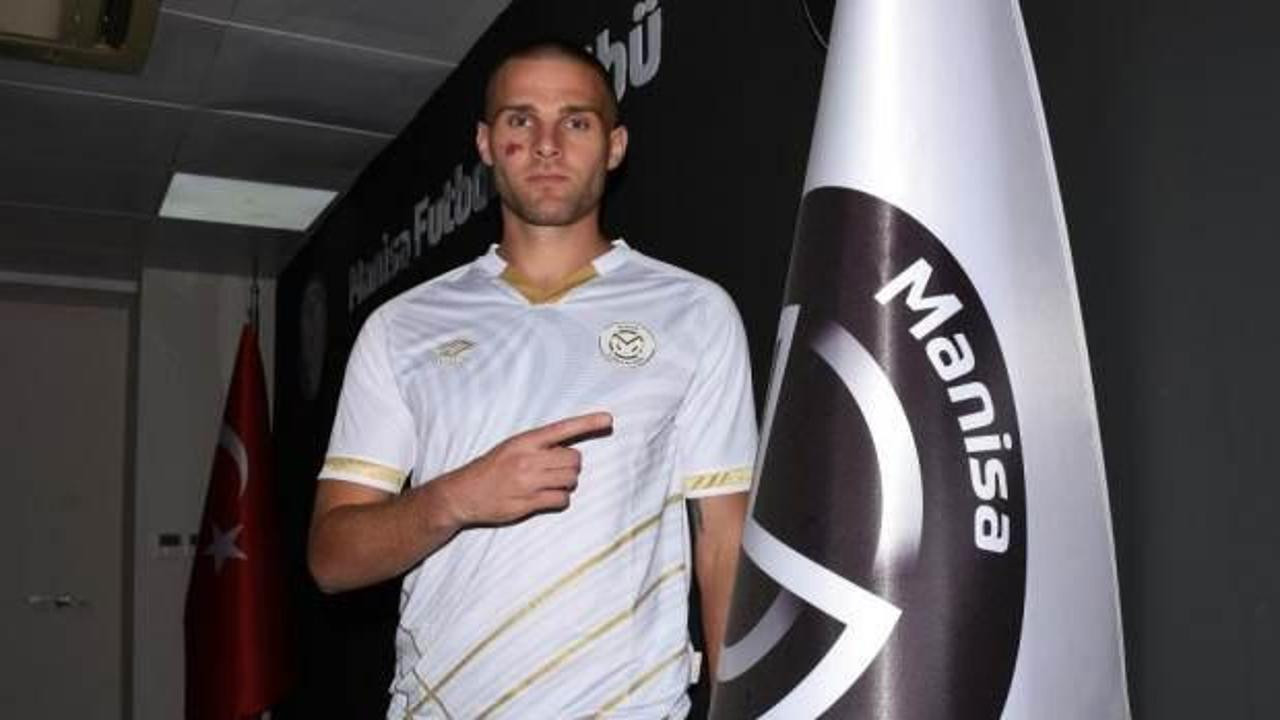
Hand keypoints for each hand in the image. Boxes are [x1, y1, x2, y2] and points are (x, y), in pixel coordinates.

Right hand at [437, 412, 611, 525]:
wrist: (462, 493)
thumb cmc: (491, 468)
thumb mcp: (512, 447)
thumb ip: (539, 446)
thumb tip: (569, 450)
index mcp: (525, 441)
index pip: (563, 428)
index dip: (588, 423)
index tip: (608, 418)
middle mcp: (528, 459)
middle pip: (574, 460)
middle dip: (571, 466)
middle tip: (555, 471)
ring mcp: (528, 482)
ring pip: (571, 480)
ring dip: (566, 483)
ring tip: (548, 484)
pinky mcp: (527, 502)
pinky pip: (561, 500)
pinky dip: (559, 500)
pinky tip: (545, 498)